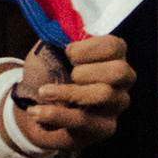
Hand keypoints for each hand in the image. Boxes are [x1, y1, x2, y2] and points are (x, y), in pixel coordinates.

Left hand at [12, 34, 132, 152]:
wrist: (36, 109)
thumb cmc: (49, 75)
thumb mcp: (51, 51)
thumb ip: (58, 38)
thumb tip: (61, 28)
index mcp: (113, 56)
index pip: (115, 46)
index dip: (90, 48)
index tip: (68, 52)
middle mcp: (122, 81)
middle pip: (119, 72)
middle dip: (87, 71)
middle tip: (69, 74)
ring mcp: (116, 106)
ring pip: (103, 95)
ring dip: (68, 92)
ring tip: (44, 91)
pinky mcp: (103, 128)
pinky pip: (82, 120)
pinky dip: (55, 114)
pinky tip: (36, 111)